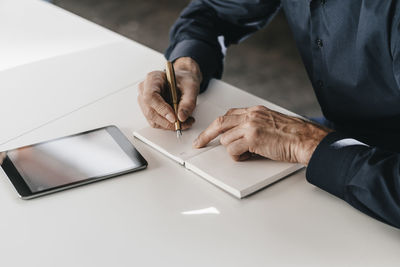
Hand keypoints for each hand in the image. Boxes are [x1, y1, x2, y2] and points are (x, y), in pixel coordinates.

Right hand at [138, 57, 201, 129]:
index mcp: (152, 79)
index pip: (150, 96)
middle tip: (184, 123)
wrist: (182, 82)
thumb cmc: (184, 81)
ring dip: (170, 125)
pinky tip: (180, 121)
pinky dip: (169, 125)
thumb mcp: (191, 87)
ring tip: (185, 122)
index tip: (174, 118)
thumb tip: (181, 117)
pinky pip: (156, 123)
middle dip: (168, 121)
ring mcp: (144, 102)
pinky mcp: (149, 111)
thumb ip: (188, 102)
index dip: (161, 109)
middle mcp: (144, 90)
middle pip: (150, 111)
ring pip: (153, 120)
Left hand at [193, 105, 331, 164]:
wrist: (306, 139)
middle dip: (206, 134)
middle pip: (220, 122)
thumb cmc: (293, 135)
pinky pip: (233, 150)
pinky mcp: (253, 138)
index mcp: (255, 111)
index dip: (217, 125)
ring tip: (249, 153)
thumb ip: (254, 126)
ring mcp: (251, 126)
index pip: (229, 115)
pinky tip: (251, 156)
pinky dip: (239, 156)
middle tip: (199, 143)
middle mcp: (251, 115)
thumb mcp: (270, 123)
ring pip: (226, 139)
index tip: (210, 132)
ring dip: (233, 150)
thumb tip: (238, 137)